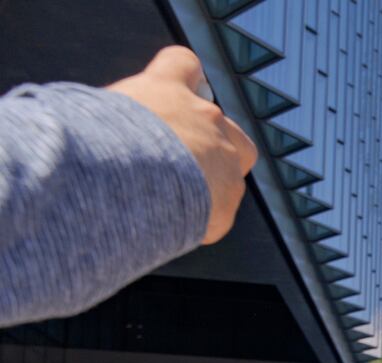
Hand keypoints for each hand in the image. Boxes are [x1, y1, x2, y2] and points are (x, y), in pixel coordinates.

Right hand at [107, 46, 256, 243]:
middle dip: (210, 138)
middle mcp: (205, 117)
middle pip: (223, 122)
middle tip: (182, 158)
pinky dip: (201, 215)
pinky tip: (173, 223)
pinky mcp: (228, 200)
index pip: (183, 64)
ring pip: (234, 165)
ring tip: (177, 198)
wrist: (121, 187)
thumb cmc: (92, 144)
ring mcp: (225, 158)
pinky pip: (220, 208)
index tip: (176, 87)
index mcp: (166, 87)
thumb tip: (105, 130)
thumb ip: (116, 117)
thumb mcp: (92, 114)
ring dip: (212, 178)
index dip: (182, 76)